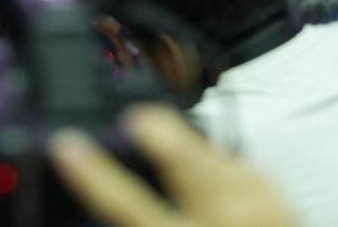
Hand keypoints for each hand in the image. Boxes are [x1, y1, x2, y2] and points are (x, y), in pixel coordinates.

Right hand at [49, 104, 297, 226]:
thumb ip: (139, 219)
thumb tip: (99, 216)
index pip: (126, 206)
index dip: (91, 173)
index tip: (66, 146)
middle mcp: (224, 221)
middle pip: (179, 153)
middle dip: (150, 127)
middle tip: (133, 120)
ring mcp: (255, 201)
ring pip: (204, 150)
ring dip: (184, 150)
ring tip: (172, 166)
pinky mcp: (272, 189)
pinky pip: (229, 162)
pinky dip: (213, 168)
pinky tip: (211, 188)